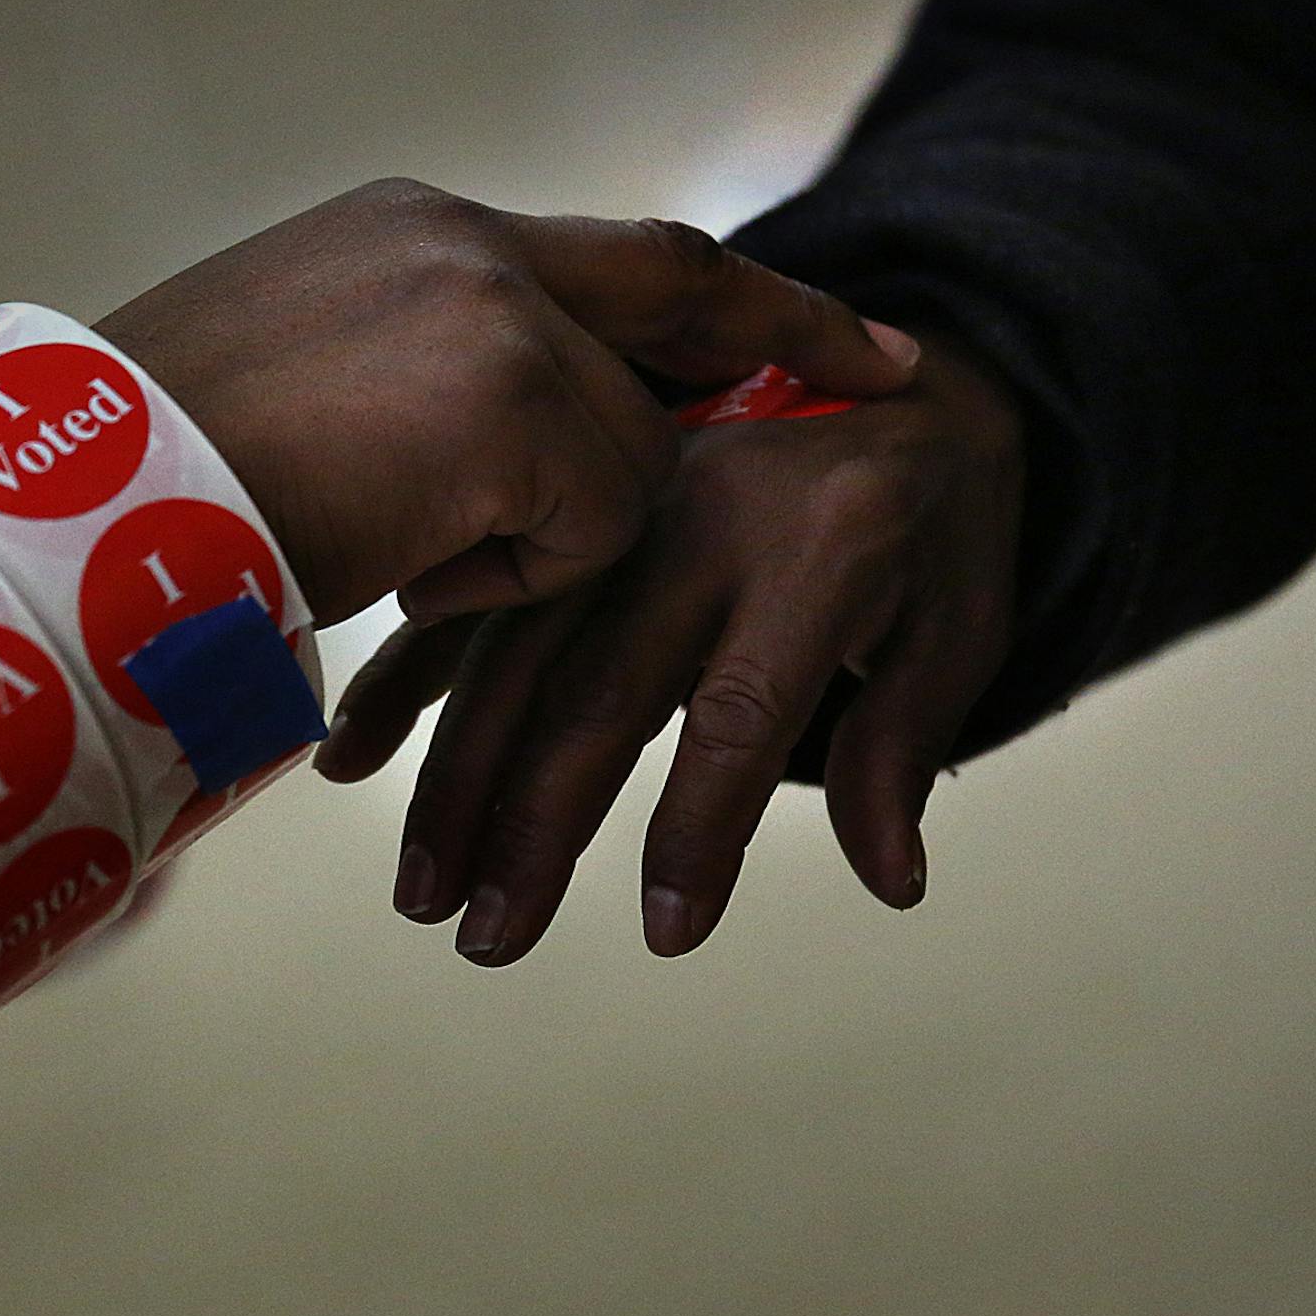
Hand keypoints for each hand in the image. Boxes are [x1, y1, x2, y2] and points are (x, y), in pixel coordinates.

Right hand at [97, 179, 920, 625]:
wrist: (66, 510)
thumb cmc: (149, 483)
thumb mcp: (297, 400)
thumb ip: (422, 395)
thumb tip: (491, 455)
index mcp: (413, 237)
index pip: (624, 257)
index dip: (743, 298)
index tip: (846, 328)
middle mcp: (461, 243)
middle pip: (666, 309)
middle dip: (783, 334)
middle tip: (889, 368)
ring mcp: (490, 309)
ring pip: (624, 454)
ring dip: (529, 539)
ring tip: (389, 545)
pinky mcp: (509, 392)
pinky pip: (591, 521)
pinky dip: (508, 576)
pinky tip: (396, 564)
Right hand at [314, 332, 1024, 962]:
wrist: (897, 374)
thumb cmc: (933, 520)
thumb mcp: (962, 621)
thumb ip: (903, 745)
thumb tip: (891, 883)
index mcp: (818, 547)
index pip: (742, 712)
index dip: (701, 829)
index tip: (669, 932)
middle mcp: (698, 519)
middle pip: (598, 692)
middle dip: (535, 827)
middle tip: (491, 942)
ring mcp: (617, 507)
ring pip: (518, 655)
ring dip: (460, 779)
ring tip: (426, 894)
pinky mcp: (569, 507)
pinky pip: (480, 598)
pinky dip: (411, 678)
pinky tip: (354, 757)